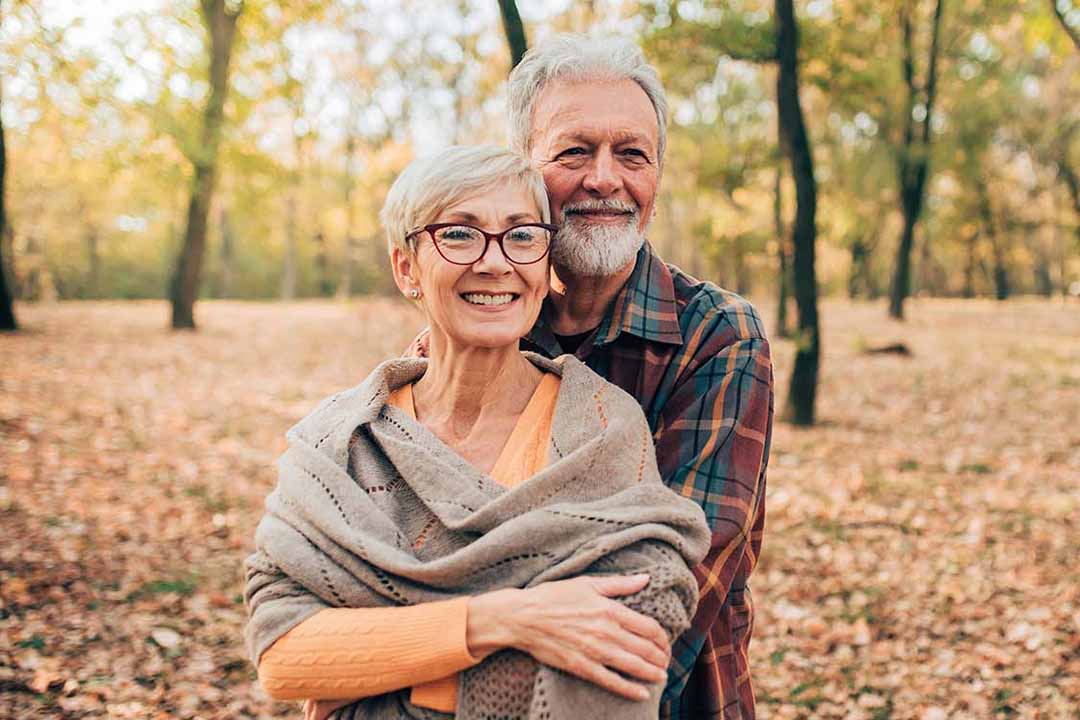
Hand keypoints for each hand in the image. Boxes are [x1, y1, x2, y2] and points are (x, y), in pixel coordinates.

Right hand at [466, 574, 669, 700]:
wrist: (523, 616)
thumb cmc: (554, 596)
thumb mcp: (588, 583)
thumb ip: (620, 584)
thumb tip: (646, 578)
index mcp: (610, 609)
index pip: (649, 627)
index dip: (663, 638)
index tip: (666, 643)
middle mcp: (606, 631)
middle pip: (645, 649)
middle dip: (661, 658)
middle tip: (666, 662)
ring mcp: (594, 651)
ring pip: (633, 666)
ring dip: (651, 673)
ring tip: (661, 677)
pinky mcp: (581, 666)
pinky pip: (611, 681)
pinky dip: (629, 689)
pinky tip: (642, 693)